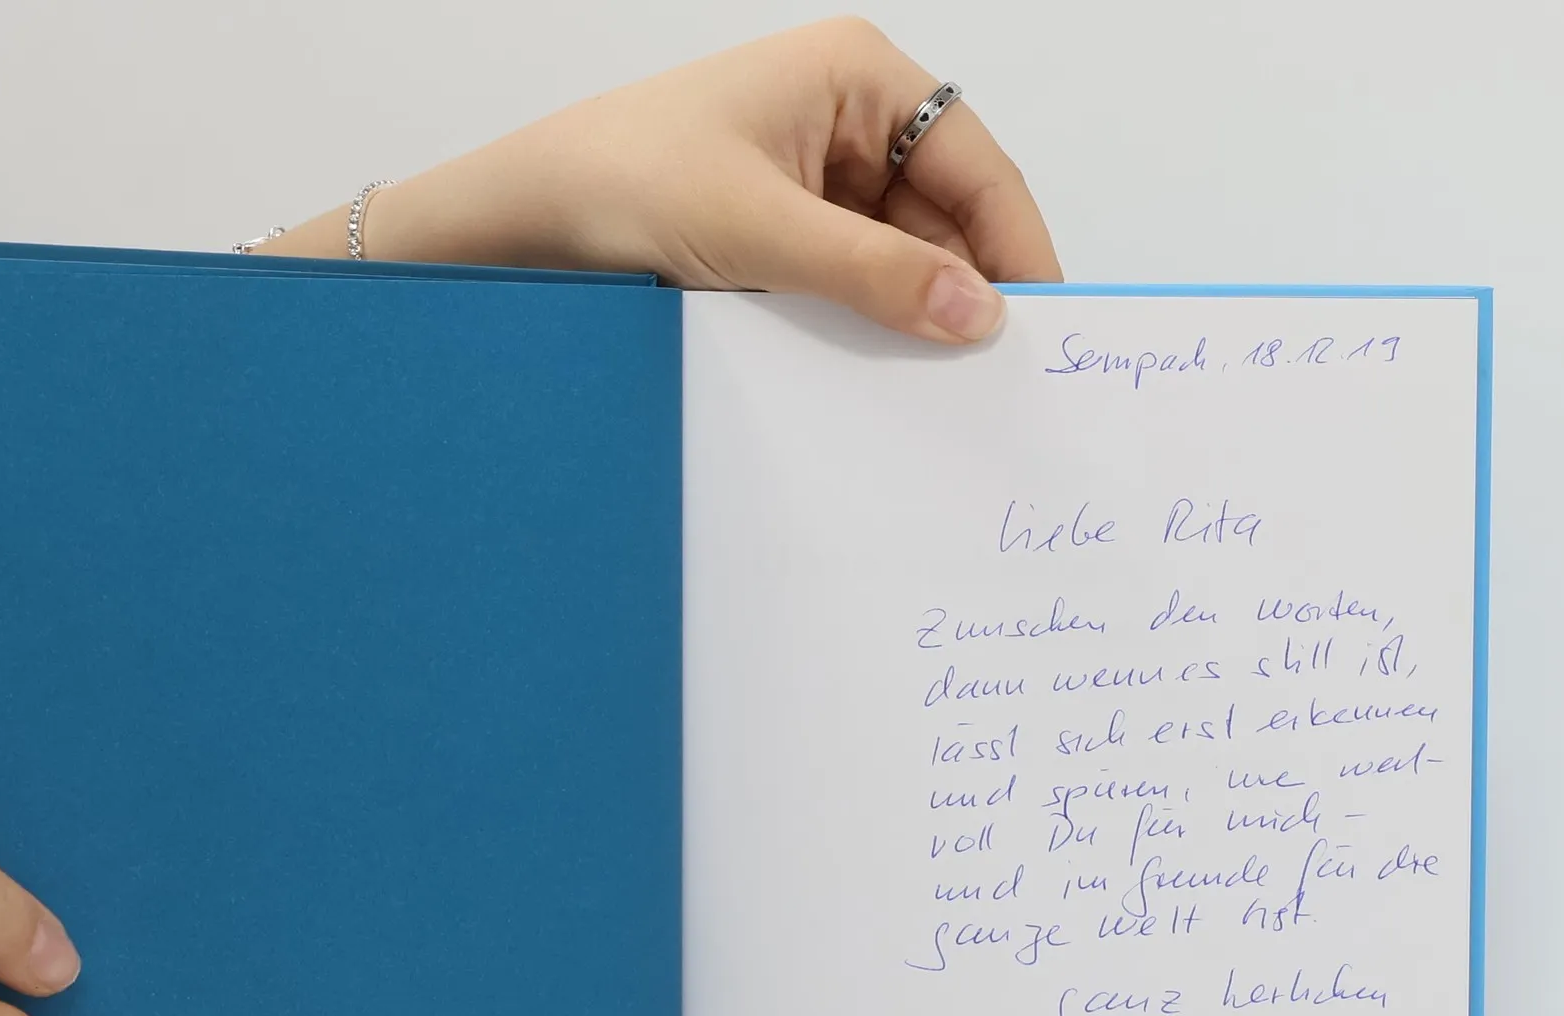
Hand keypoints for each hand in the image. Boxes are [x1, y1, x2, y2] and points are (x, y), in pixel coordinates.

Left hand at [264, 18, 1059, 343]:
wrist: (518, 224)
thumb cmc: (627, 185)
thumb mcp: (763, 234)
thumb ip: (877, 275)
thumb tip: (978, 315)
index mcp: (857, 78)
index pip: (973, 164)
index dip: (1015, 245)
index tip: (1045, 327)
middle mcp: (844, 119)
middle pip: (942, 214)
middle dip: (964, 289)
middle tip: (996, 380)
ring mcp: (810, 178)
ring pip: (896, 256)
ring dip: (911, 316)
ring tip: (941, 390)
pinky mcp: (777, 234)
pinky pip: (847, 281)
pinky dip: (864, 324)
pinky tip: (879, 375)